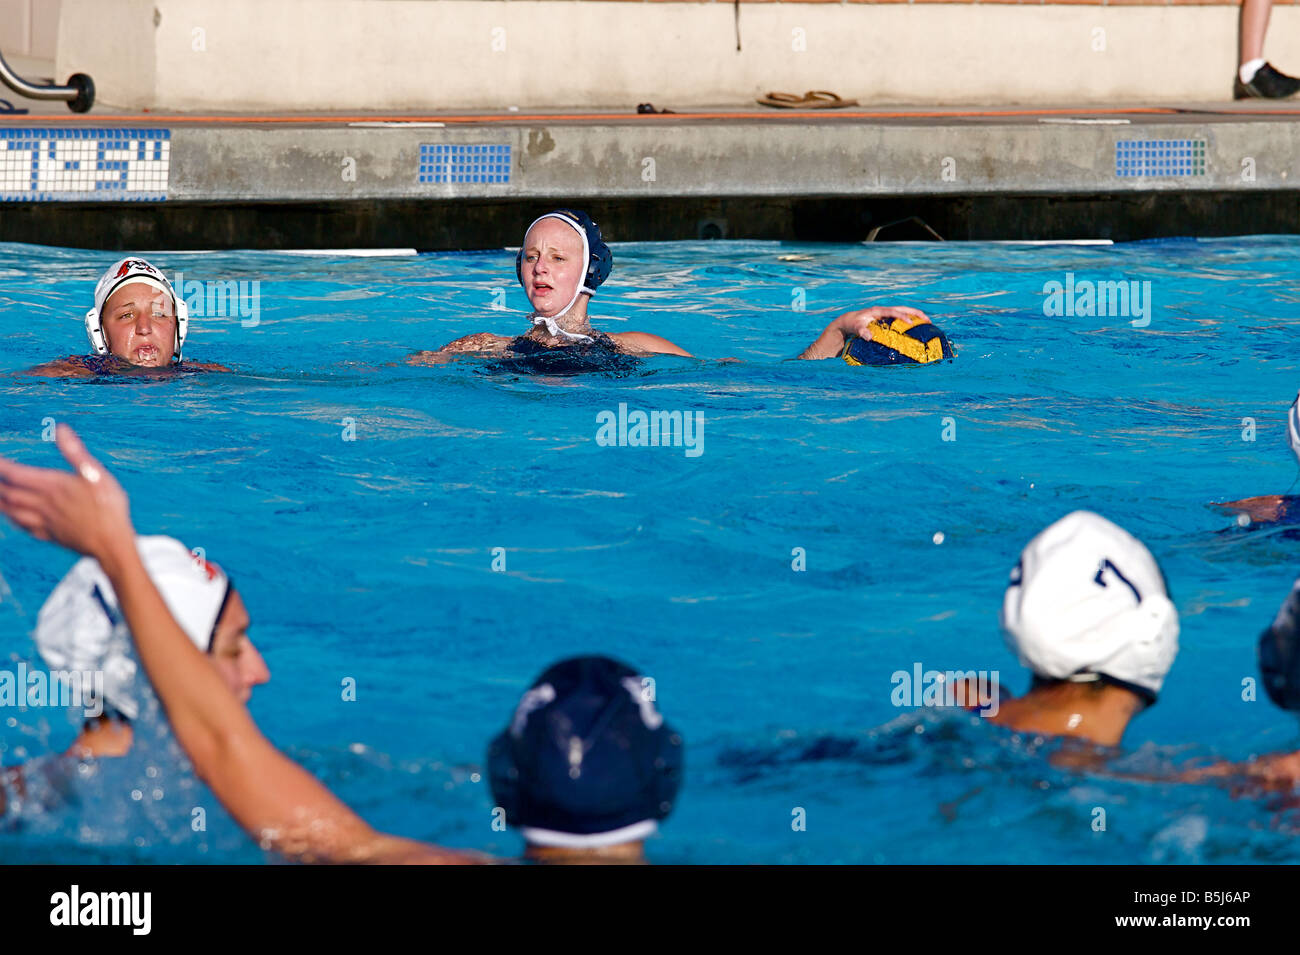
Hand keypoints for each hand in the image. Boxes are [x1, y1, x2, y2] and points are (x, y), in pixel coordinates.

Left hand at [0, 424, 133, 560]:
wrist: (112, 544)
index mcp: (53, 487)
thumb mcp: (97, 475)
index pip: (16, 474)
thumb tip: (61, 429)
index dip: (1, 465)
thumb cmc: (108, 508)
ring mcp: (46, 521)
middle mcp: (44, 504)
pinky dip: (13, 519)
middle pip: (9, 493)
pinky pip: (24, 526)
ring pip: (12, 511)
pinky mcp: (52, 535)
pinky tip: (12, 518)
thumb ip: (76, 452)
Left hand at [841, 306, 930, 339]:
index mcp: (878, 311)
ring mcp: (886, 314)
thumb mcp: (854, 327)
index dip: (902, 316)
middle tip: (928, 320)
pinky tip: (917, 329)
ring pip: (904, 312)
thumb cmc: (852, 323)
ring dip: (916, 316)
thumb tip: (869, 337)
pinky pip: (901, 318)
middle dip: (916, 314)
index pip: (893, 312)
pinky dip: (910, 321)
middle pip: (903, 309)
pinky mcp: (887, 319)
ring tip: (927, 323)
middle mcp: (884, 311)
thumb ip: (861, 331)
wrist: (848, 321)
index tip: (910, 322)